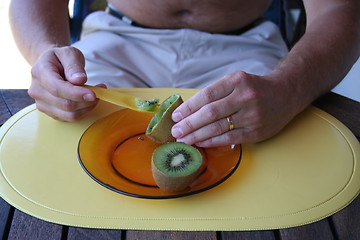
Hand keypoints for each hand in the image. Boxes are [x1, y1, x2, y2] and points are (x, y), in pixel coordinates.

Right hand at [28, 46, 102, 120]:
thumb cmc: (61, 59)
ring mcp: (42, 103)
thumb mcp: (69, 53)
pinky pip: (70, 118)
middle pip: (65, 104)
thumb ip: (74, 65)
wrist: (50, 66)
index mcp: (40, 72)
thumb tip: (80, 80)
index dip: (77, 94)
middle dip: (87, 101)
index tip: (94, 94)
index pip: (58, 89)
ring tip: (96, 95)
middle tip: (100, 91)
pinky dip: (83, 110)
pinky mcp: (50, 112)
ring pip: (69, 115)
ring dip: (87, 107)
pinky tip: (88, 100)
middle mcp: (37, 90)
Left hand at [171, 71, 297, 146]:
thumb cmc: (254, 88)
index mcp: (238, 81)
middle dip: (189, 124)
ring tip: (183, 139)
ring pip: (218, 128)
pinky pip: (229, 139)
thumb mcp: (236, 81)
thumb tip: (188, 111)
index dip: (189, 107)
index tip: (176, 116)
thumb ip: (215, 93)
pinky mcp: (256, 132)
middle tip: (175, 131)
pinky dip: (211, 141)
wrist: (285, 94)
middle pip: (210, 113)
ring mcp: (252, 116)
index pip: (207, 95)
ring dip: (197, 135)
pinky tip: (200, 143)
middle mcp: (245, 98)